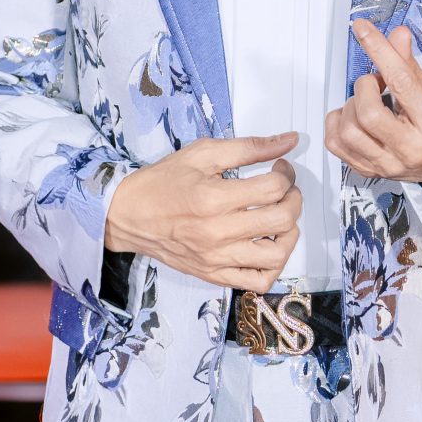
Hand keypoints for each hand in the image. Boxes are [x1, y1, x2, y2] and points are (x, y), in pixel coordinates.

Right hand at [104, 130, 301, 290]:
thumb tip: (289, 140)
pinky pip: (257, 281)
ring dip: (288, 233)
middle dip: (293, 199)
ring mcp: (217, 259)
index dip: (286, 174)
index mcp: (213, 198)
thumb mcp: (202, 153)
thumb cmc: (163, 181)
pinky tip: (266, 246)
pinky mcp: (214, 275)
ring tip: (279, 218)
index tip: (280, 168)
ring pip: (276, 256)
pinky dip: (273, 266)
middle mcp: (217, 232)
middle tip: (285, 190)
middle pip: (281, 221)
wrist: (128, 215)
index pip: (273, 189)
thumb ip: (248, 147)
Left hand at [326, 20, 421, 190]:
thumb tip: (397, 36)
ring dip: (349, 106)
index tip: (364, 29)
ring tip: (364, 102)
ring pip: (348, 131)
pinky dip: (336, 124)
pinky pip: (336, 145)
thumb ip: (411, 66)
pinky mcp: (370, 170)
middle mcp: (410, 149)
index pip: (402, 82)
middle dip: (364, 87)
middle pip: (369, 113)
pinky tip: (351, 117)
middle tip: (374, 82)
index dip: (380, 50)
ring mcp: (388, 164)